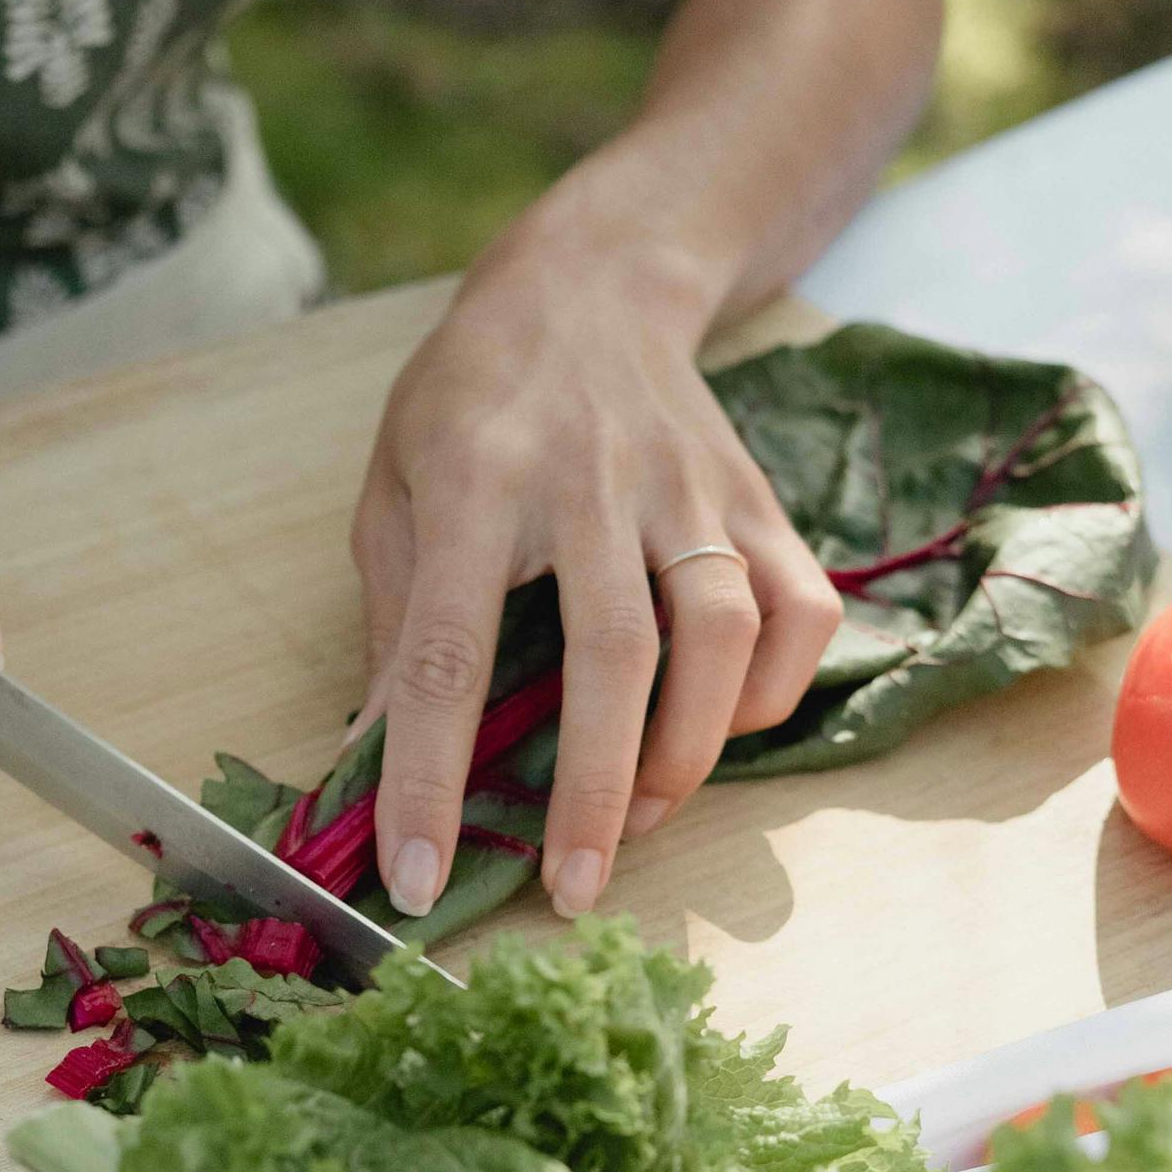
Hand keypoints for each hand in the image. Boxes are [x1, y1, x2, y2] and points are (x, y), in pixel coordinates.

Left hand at [351, 210, 839, 920]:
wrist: (590, 282)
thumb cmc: (470, 401)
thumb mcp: (393, 492)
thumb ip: (395, 625)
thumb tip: (372, 761)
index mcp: (474, 482)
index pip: (448, 650)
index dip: (427, 774)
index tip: (413, 874)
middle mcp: (592, 482)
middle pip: (612, 655)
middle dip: (595, 793)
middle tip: (574, 889)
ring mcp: (690, 486)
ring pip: (721, 633)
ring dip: (691, 749)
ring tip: (646, 818)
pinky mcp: (759, 496)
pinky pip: (799, 609)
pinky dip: (770, 690)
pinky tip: (722, 725)